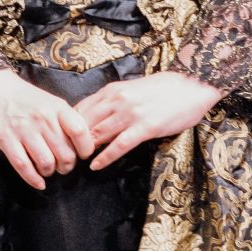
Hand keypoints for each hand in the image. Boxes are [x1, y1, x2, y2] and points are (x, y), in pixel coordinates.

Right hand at [0, 69, 96, 190]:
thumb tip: (81, 144)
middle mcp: (42, 119)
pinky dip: (33, 179)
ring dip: (50, 172)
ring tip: (47, 169)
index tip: (82, 155)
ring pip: (46, 163)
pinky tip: (38, 182)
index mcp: (57, 107)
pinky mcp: (6, 140)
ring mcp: (24, 130)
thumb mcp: (49, 101)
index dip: (85, 149)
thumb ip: (65, 120)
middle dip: (66, 167)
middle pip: (65, 155)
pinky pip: (24, 166)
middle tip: (62, 166)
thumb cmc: (23, 97)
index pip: (80, 132)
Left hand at [75, 73, 221, 168]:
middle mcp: (116, 100)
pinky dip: (106, 156)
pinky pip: (120, 144)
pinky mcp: (145, 127)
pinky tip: (96, 165)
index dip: (67, 125)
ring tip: (75, 163)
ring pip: (99, 133)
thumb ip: (111, 102)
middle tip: (63, 155)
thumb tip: (93, 117)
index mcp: (110, 90)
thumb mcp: (129, 90)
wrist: (190, 84)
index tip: (61, 139)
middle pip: (84, 122)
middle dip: (72, 140)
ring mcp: (130, 113)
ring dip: (85, 149)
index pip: (80, 108)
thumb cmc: (161, 90)